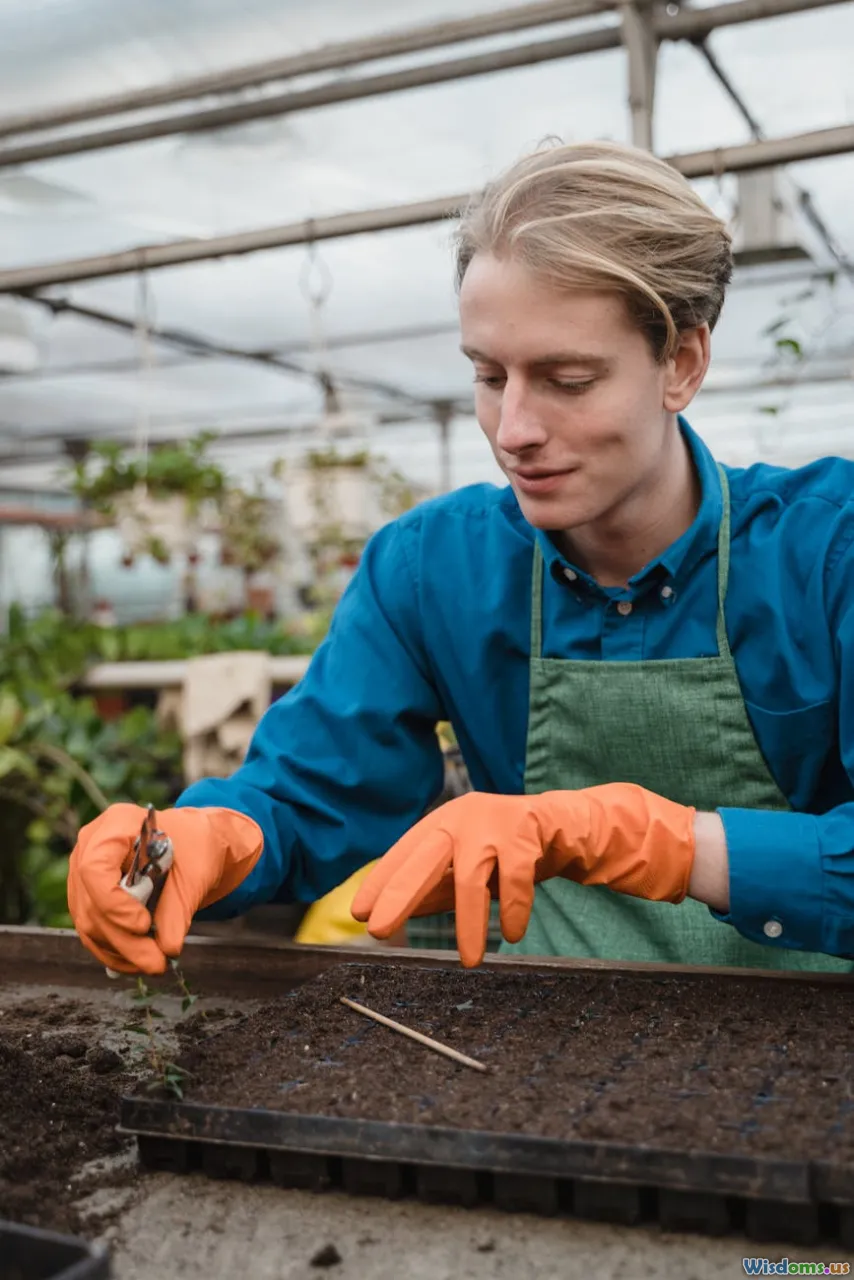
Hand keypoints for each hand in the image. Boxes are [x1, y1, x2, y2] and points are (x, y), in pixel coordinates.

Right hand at [68, 804, 262, 973]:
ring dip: (121, 951)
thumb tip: (168, 948)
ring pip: (89, 923)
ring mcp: (83, 874)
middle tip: (156, 963)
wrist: (193, 845)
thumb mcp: (196, 872)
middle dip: (124, 939)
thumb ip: (178, 908)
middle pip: (91, 903)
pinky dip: (115, 952)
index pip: (95, 868)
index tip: (143, 925)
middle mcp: (90, 847)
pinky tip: (139, 963)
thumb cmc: (195, 846)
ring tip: (155, 964)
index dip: (113, 903)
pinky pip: (93, 932)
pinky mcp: (87, 899)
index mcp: (115, 825)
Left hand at [351, 784, 695, 966]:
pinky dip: (514, 909)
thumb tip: (393, 913)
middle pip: (424, 858)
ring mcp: (495, 821)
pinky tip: (513, 933)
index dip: (380, 882)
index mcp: (442, 823)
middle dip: (400, 895)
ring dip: (469, 923)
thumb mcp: (468, 869)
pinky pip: (516, 877)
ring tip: (470, 960)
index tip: (359, 913)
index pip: (403, 853)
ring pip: (471, 877)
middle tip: (379, 931)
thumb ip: (436, 887)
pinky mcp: (527, 829)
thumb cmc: (507, 851)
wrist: (566, 826)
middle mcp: (462, 816)